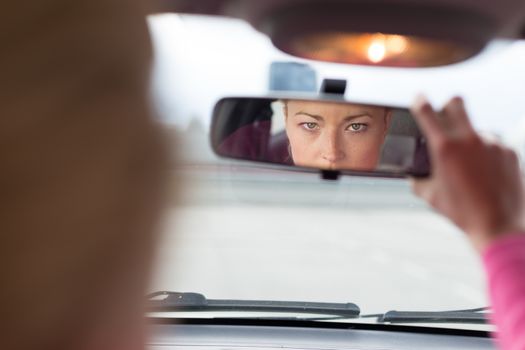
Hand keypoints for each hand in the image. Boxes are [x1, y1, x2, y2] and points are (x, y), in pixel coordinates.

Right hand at [410, 95, 524, 250]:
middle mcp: (469, 139)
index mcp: (445, 148)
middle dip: (448, 105)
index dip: (420, 101)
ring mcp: (492, 143)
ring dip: (469, 139)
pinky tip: (484, 172)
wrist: (499, 225)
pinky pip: (493, 144)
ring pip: (476, 129)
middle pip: (456, 104)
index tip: (419, 98)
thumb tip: (414, 174)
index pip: (427, 113)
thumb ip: (418, 180)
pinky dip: (486, 153)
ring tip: (469, 166)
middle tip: (444, 114)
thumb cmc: (462, 213)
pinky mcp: (509, 151)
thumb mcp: (431, 197)